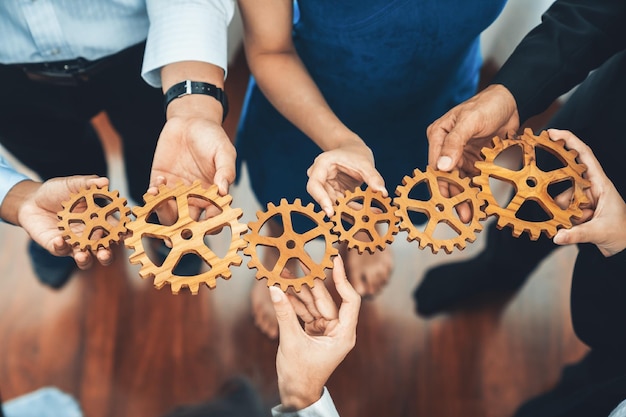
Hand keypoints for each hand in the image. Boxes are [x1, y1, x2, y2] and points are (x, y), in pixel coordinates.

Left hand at [10, 176, 113, 268]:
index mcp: (99, 220)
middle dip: (106, 255)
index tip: (127, 234)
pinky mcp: (56, 246)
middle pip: (103, 250)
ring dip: (85, 259)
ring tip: (82, 255)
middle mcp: (89, 235)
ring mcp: (73, 242)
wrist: (31, 200)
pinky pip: (61, 250)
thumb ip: (88, 183)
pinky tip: (60, 240)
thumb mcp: (73, 184)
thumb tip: (105, 181)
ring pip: (84, 258)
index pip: (115, 229)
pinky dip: (61, 247)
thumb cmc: (56, 191)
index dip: (123, 233)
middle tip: (105, 253)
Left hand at [149, 97, 235, 223]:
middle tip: (178, 224)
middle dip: (183, 225)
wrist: (190, 120)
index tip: (207, 223)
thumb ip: (226, 171)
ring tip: (165, 201)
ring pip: (169, 211)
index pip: (213, 216)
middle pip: (189, 219)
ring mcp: (175, 190)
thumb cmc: (212, 137)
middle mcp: (194, 196)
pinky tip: (157, 186)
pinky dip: (153, 195)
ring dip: (165, 211)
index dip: (211, 223)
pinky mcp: (160, 180)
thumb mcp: (224, 151)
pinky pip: (154, 195)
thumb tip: (224, 190)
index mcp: (212, 193)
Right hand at [270, 255, 360, 409]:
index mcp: (343, 335)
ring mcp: (326, 330)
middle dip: (311, 282)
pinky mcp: (315, 331)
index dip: (343, 279)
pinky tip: (284, 290)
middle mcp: (338, 330)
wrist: (296, 394)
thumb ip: (284, 313)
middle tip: (300, 263)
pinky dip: (295, 302)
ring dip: (300, 291)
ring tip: (286, 274)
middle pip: (327, 300)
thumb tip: (275, 289)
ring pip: (314, 304)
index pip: (350, 300)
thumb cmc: (300, 375)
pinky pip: (306, 311)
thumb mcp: (291, 342)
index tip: (336, 261)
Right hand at [306, 137, 386, 216]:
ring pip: (334, 204)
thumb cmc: (354, 152)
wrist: (353, 150)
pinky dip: (354, 208)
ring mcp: (327, 187)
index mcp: (322, 165)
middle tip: (356, 218)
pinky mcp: (335, 193)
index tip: (330, 212)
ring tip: (368, 215)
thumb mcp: (364, 162)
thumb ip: (373, 177)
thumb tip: (382, 192)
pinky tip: (368, 211)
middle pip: (324, 198)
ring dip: (349, 211)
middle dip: (340, 209)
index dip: (321, 199)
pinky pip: (342, 204)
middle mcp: (321, 177)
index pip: (314, 185)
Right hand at [426, 84, 519, 220]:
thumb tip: (440, 167)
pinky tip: (484, 203)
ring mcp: (463, 155)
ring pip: (462, 181)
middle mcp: (447, 148)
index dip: (441, 185)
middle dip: (455, 197)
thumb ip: (454, 143)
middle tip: (462, 215)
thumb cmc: (487, 105)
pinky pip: (476, 178)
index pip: (435, 166)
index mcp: (438, 137)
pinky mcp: (477, 159)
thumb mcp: (469, 121)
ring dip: (467, 197)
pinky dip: (480, 190)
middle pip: (448, 177)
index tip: (446, 203)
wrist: (512, 100)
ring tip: (474, 214)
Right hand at [550, 129, 625, 256]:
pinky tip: (576, 226)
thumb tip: (557, 236)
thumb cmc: (622, 233)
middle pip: (567, 180)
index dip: (569, 141)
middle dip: (565, 194)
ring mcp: (584, 198)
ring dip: (566, 212)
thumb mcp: (600, 232)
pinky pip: (563, 208)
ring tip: (582, 223)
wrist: (625, 248)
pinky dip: (565, 218)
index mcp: (601, 184)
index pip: (584, 156)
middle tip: (572, 208)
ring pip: (562, 197)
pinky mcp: (578, 209)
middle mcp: (591, 188)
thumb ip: (577, 234)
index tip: (552, 133)